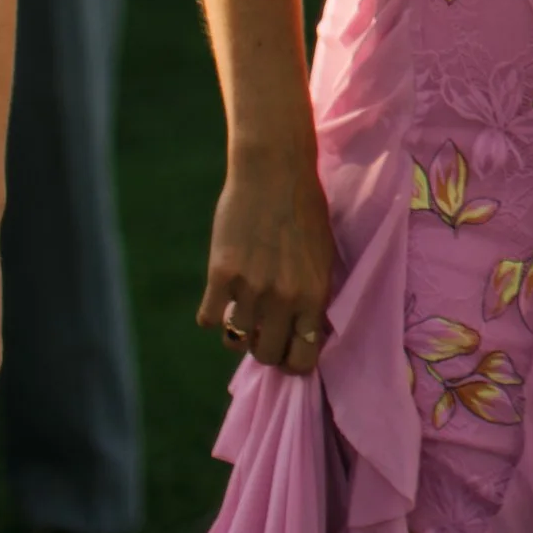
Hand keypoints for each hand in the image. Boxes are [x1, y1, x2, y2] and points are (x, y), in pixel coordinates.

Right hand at [200, 145, 335, 375]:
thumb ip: (313, 295)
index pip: (303, 358)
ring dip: (237, 331)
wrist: (274, 170)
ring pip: (235, 340)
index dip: (293, 362)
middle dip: (264, 347)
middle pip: (266, 355)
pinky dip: (213, 312)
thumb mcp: (323, 255)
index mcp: (314, 295)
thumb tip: (305, 333)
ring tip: (242, 310)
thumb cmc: (305, 208)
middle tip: (261, 331)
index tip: (286, 353)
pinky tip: (221, 295)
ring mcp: (251, 288)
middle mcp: (284, 298)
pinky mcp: (221, 274)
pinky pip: (209, 319)